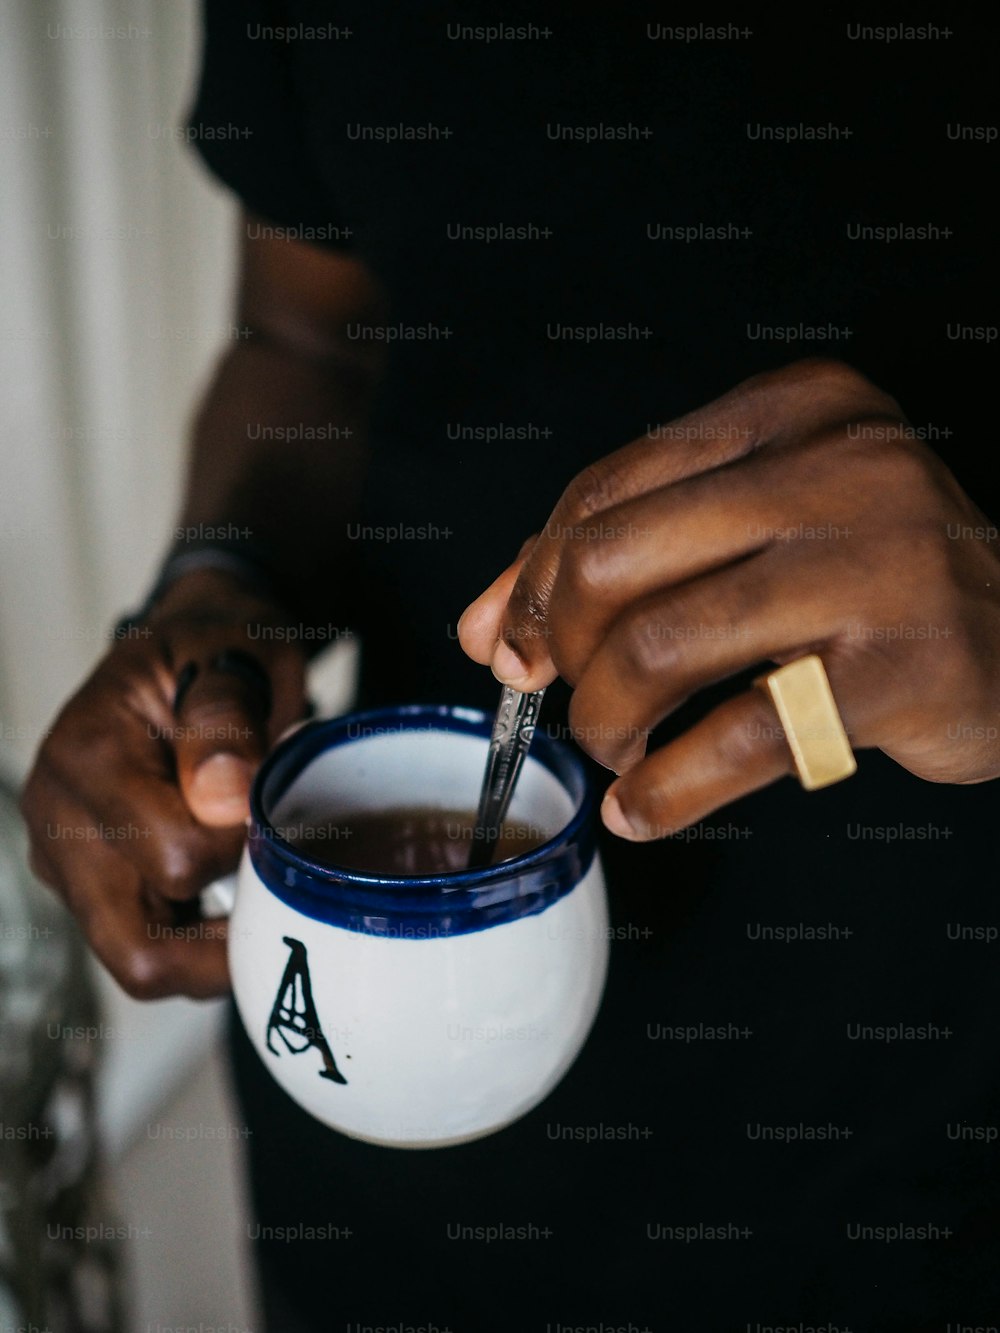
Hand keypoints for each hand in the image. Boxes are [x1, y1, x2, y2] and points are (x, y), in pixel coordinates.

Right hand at [20, 570, 306, 997]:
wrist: (192, 648)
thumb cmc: (220, 649)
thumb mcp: (236, 655)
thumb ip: (227, 718)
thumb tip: (226, 793)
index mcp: (89, 756)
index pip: (174, 857)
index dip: (244, 851)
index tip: (278, 811)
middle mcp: (59, 819)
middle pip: (136, 948)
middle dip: (222, 945)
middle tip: (284, 901)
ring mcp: (66, 859)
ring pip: (138, 962)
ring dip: (211, 947)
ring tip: (261, 888)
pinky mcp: (86, 883)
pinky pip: (144, 945)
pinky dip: (198, 938)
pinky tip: (235, 890)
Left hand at [459, 359, 999, 839]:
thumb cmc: (871, 582)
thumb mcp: (751, 535)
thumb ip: (617, 561)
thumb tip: (486, 630)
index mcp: (788, 411)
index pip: (604, 487)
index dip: (531, 577)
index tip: (512, 643)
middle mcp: (833, 466)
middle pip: (610, 559)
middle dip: (559, 648)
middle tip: (565, 695)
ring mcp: (874, 561)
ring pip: (660, 648)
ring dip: (606, 720)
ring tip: (615, 747)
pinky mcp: (900, 666)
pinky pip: (740, 736)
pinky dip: (667, 789)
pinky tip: (644, 807)